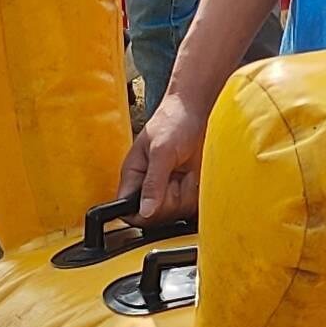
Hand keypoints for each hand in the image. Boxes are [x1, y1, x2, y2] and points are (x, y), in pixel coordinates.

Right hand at [120, 87, 208, 229]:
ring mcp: (167, 188)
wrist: (199, 111)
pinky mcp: (185, 189)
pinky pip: (190, 205)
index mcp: (134, 175)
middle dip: (169, 198)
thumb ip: (153, 182)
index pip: (127, 208)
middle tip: (174, 176)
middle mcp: (148, 185)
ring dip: (185, 192)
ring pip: (174, 212)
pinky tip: (193, 174)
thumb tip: (144, 211)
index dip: (140, 213)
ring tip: (184, 170)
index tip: (157, 202)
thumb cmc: (173, 121)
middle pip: (154, 215)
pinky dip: (196, 191)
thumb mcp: (161, 150)